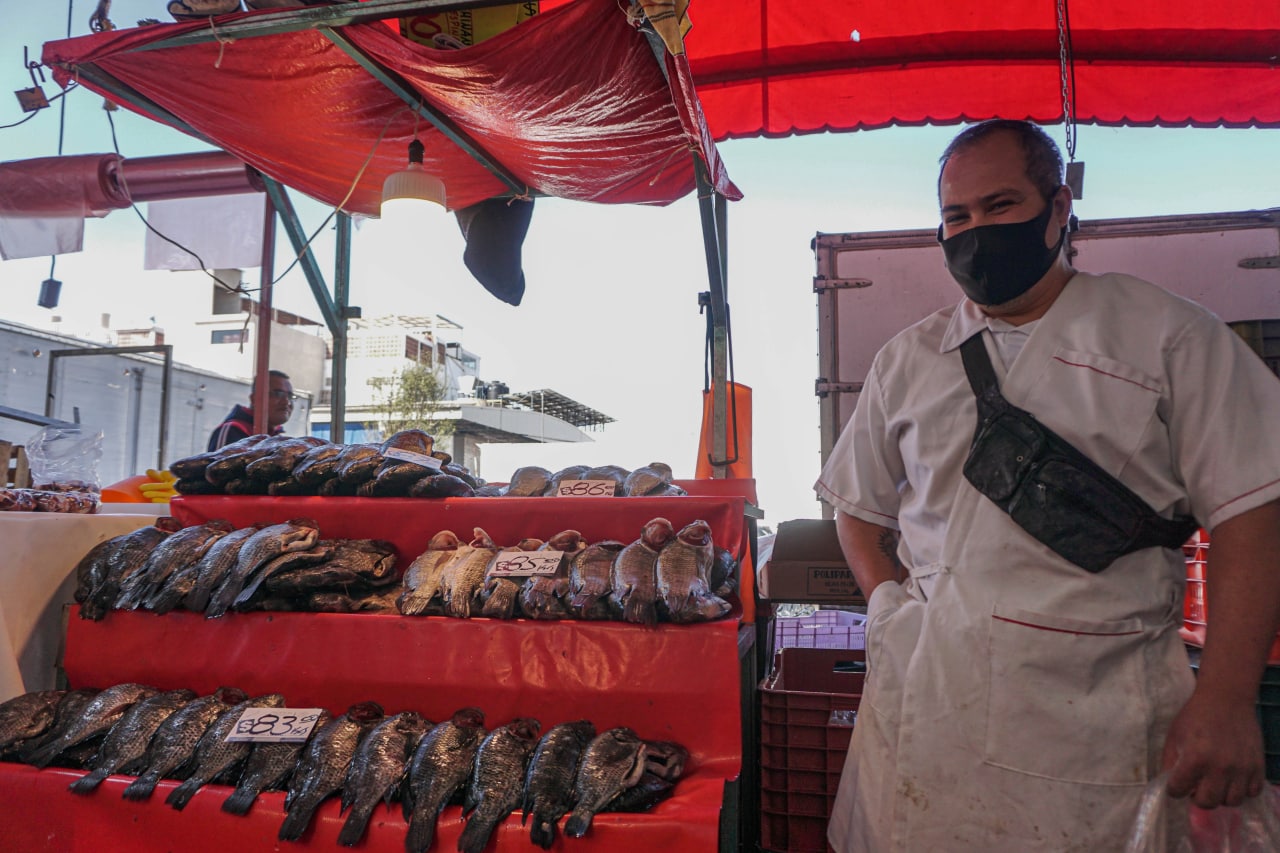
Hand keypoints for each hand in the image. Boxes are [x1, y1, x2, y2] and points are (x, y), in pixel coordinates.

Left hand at [1161, 685, 1264, 807]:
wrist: (1226, 699)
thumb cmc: (1195, 716)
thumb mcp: (1174, 737)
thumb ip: (1170, 762)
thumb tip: (1170, 783)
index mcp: (1195, 759)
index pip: (1179, 791)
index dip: (1174, 789)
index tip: (1176, 784)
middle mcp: (1220, 768)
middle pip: (1207, 802)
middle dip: (1197, 797)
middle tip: (1196, 785)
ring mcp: (1242, 769)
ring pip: (1231, 801)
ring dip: (1221, 795)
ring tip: (1216, 782)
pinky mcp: (1258, 767)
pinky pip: (1252, 792)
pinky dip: (1242, 789)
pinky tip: (1233, 778)